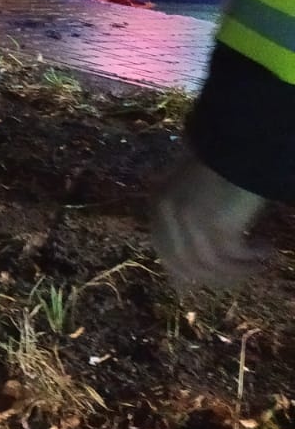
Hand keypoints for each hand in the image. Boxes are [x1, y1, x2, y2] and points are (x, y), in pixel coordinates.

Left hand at [151, 153, 270, 287]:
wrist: (240, 143)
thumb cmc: (224, 166)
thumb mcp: (197, 193)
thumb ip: (190, 221)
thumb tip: (191, 264)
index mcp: (158, 205)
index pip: (165, 251)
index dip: (183, 271)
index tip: (201, 284)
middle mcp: (167, 215)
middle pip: (186, 265)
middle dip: (216, 276)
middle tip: (244, 273)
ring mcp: (189, 221)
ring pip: (210, 266)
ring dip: (239, 271)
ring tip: (262, 264)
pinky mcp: (214, 225)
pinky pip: (233, 257)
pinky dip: (252, 259)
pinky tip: (269, 252)